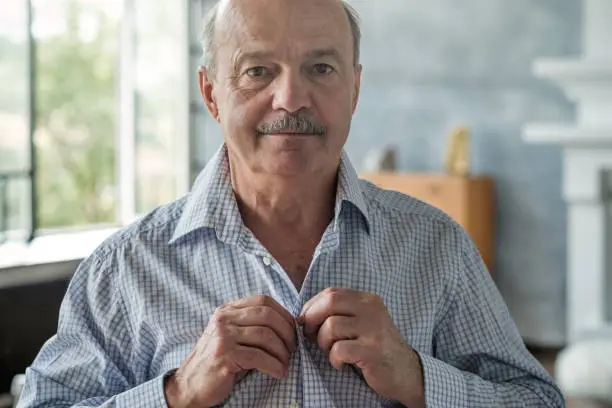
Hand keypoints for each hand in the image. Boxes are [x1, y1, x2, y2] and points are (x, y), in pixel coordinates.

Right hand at [164, 295, 296, 407]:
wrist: (189, 384)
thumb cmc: (217, 361)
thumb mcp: (231, 336)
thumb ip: (251, 325)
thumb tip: (288, 324)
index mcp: (227, 310)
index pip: (263, 300)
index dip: (283, 314)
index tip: (293, 329)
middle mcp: (223, 319)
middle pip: (267, 316)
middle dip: (287, 332)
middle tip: (294, 348)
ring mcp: (222, 336)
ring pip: (265, 336)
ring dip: (282, 352)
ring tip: (286, 363)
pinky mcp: (224, 355)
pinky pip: (259, 357)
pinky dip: (274, 365)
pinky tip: (279, 372)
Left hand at [298, 288, 423, 406]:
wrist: (405, 371)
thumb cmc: (375, 346)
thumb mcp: (361, 322)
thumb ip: (340, 312)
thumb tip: (304, 314)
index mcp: (367, 299)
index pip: (331, 293)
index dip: (312, 306)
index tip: (306, 321)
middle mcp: (371, 309)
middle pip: (329, 303)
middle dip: (312, 319)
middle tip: (311, 335)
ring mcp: (373, 329)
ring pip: (330, 326)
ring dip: (323, 342)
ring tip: (332, 351)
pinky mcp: (372, 350)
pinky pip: (339, 350)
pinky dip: (334, 359)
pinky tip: (341, 364)